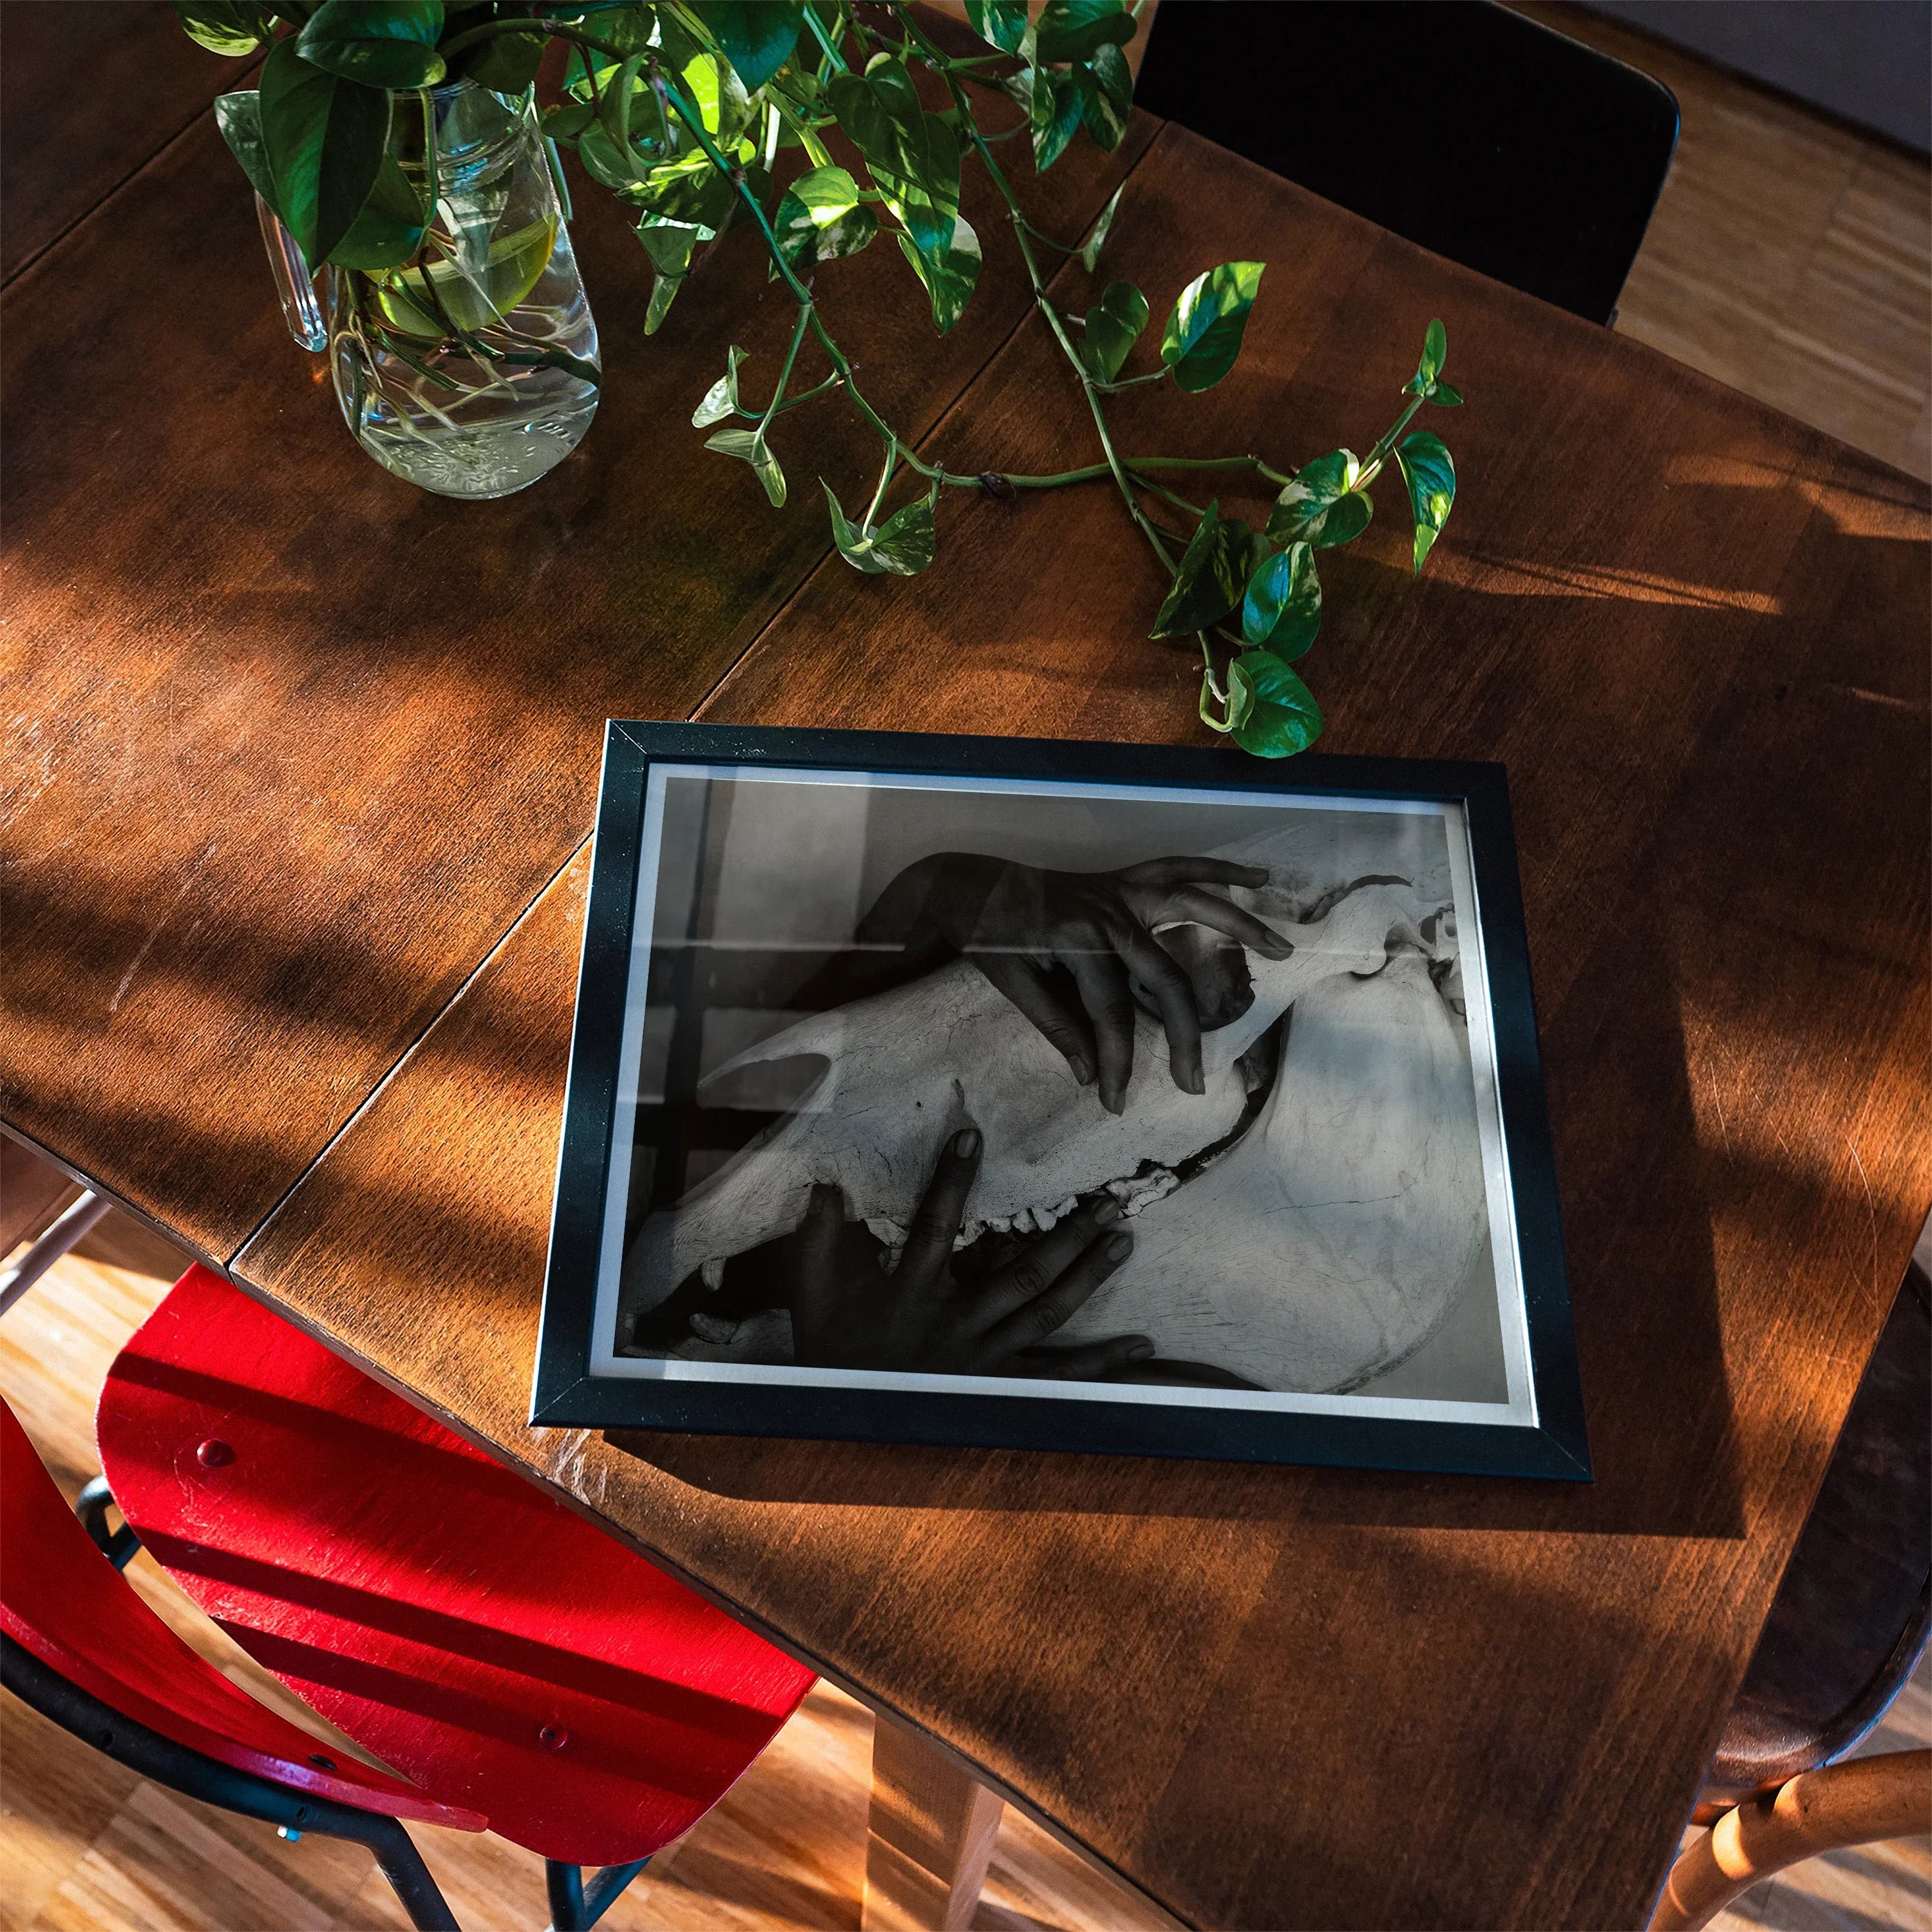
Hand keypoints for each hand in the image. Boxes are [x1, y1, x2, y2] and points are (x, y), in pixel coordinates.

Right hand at [791, 1128, 1149, 1377]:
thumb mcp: (812, 1301)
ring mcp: (983, 1361)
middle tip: (1109, 1201)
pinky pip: (1058, 1378)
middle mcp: (955, 1325)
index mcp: (910, 1294)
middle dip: (1067, 1235)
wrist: (844, 1436)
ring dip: (1089, 1277)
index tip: (972, 1137)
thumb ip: (816, 1242)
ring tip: (1123, 1240)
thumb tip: (823, 1184)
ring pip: (1046, 1313)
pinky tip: (1139, 1348)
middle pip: (1020, 1273)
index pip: (935, 1225)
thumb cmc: (832, 1362)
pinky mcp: (1001, 1393)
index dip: (952, 1180)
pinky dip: (1101, 1365)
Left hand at [859, 854, 1288, 1112]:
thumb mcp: (1015, 987)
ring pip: (1194, 905)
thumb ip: (1060, 1028)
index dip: (1115, 1063)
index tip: (1114, 1103)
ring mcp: (1121, 892)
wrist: (966, 886)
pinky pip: (1178, 869)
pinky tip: (1257, 881)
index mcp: (1078, 943)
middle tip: (1194, 1082)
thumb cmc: (986, 939)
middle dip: (1184, 1033)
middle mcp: (1109, 914)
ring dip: (1241, 924)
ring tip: (1282, 949)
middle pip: (1165, 977)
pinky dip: (1218, 871)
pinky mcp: (1123, 882)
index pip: (1111, 1016)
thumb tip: (1093, 1076)